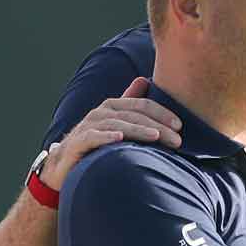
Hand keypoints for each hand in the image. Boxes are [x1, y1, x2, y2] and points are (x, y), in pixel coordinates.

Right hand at [37, 77, 182, 189]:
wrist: (64, 165)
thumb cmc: (96, 142)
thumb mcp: (116, 122)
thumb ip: (131, 104)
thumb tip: (145, 80)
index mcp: (113, 106)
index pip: (141, 105)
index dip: (162, 113)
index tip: (180, 126)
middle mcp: (100, 113)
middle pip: (133, 115)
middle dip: (157, 126)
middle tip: (177, 140)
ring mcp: (88, 126)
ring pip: (116, 124)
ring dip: (137, 130)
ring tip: (155, 137)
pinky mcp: (77, 142)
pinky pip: (92, 137)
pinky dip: (106, 136)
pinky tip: (119, 138)